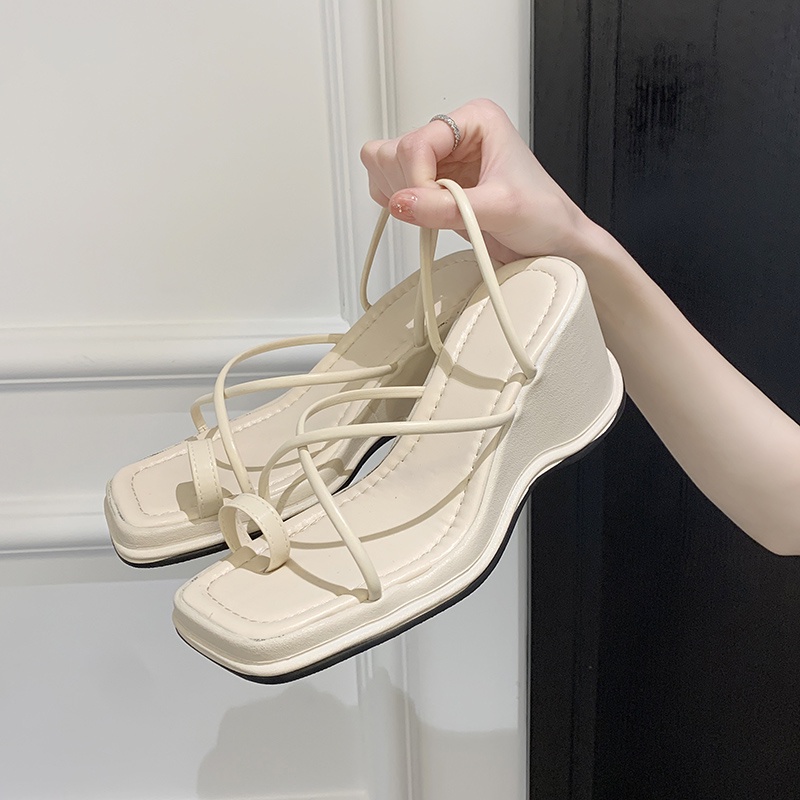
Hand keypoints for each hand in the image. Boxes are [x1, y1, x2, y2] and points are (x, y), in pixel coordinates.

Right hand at [359, 98, 592, 263]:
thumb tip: (400, 203)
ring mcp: (440, 163)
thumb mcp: (500, 209)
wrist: (556, 246)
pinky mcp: (432, 188)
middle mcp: (453, 136)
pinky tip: (426, 217)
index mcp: (474, 120)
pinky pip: (389, 188)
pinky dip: (397, 206)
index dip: (418, 180)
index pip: (416, 143)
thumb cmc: (545, 216)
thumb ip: (446, 207)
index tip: (435, 208)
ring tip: (437, 214)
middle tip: (442, 210)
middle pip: (394, 153)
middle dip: (409, 188)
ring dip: (399, 196)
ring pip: (385, 167)